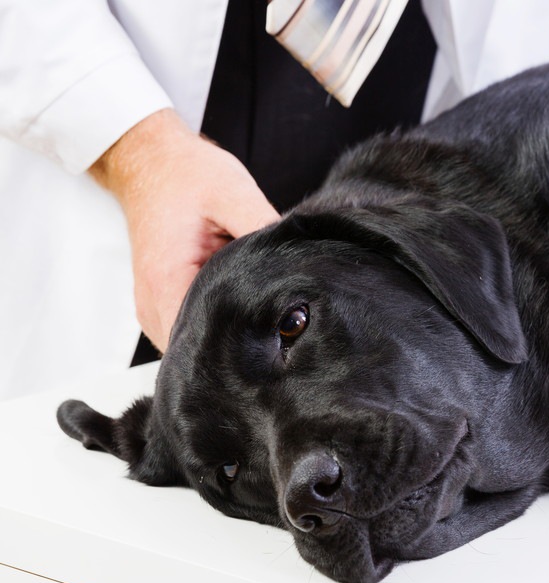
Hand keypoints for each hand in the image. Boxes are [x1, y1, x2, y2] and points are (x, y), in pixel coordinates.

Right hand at [89, 108, 279, 351]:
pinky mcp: (162, 302)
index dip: (246, 349)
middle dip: (242, 349)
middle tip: (286, 336)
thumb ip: (263, 228)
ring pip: (194, 346)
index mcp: (167, 282)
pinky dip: (216, 324)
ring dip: (228, 337)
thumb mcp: (233, 192)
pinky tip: (245, 308)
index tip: (282, 341)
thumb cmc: (186, 174)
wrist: (148, 160)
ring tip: (269, 322)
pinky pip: (189, 328)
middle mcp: (152, 305)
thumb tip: (299, 263)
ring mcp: (152, 307)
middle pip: (199, 354)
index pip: (204, 345)